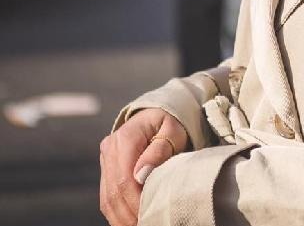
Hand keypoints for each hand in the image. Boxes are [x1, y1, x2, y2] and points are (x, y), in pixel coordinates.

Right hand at [99, 108, 188, 225]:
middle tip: (146, 223)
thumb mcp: (172, 130)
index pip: (125, 178)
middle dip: (129, 214)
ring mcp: (105, 159)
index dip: (136, 201)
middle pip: (114, 192)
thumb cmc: (169, 122)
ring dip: (122, 217)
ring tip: (140, 224)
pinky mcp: (106, 169)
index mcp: (125, 137)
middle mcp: (110, 148)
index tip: (151, 213)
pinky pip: (107, 197)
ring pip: (107, 198)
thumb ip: (159, 149)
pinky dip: (118, 213)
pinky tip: (130, 220)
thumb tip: (141, 175)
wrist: (157, 115)